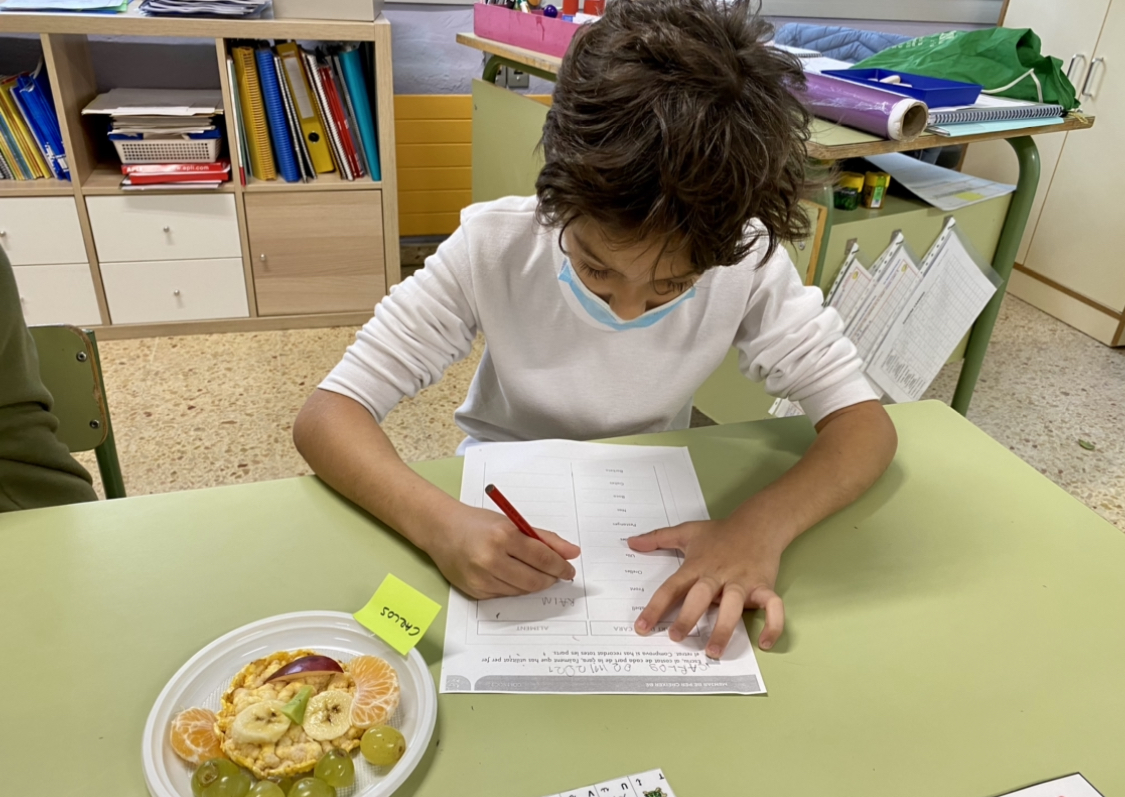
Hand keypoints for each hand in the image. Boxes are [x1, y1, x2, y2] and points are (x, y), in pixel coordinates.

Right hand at [426, 504, 580, 598]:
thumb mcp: (512, 523)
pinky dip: (515, 588)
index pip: (541, 557)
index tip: (569, 569)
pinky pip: (505, 595)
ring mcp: (481, 578)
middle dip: (550, 579)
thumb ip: (545, 538)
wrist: (441, 530)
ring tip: (532, 571)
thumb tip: (572, 552)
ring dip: (533, 584)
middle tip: (556, 574)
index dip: (560, 566)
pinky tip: (511, 575)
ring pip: (521, 590)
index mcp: (502, 536)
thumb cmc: (477, 524)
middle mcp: (490, 559)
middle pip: (534, 579)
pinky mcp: (475, 591)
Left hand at [629, 518, 784, 658]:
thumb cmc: (721, 533)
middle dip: (688, 617)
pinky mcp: (764, 585)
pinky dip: (772, 625)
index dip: (656, 607)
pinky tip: (764, 643)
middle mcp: (718, 574)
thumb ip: (658, 538)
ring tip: (713, 651)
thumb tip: (631, 542)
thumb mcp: (687, 532)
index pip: (672, 587)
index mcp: (697, 566)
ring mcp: (742, 581)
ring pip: (733, 605)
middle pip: (701, 596)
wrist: (759, 523)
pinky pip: (773, 606)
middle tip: (676, 638)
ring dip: (724, 628)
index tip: (642, 627)